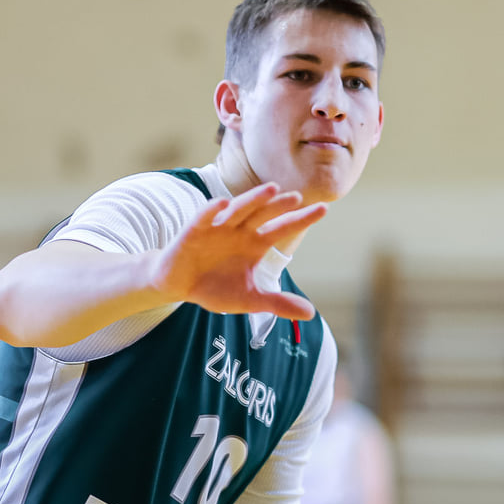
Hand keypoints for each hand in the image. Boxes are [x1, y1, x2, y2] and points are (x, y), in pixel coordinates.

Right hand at [149, 183, 326, 318]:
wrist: (179, 285)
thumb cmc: (215, 287)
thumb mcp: (249, 299)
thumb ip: (278, 303)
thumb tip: (311, 313)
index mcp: (255, 244)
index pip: (283, 228)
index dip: (301, 219)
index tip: (324, 209)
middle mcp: (240, 231)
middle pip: (264, 214)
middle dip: (279, 205)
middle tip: (297, 197)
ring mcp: (218, 228)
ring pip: (239, 209)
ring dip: (253, 199)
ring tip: (270, 189)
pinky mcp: (195, 230)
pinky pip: (204, 217)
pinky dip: (211, 211)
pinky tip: (222, 204)